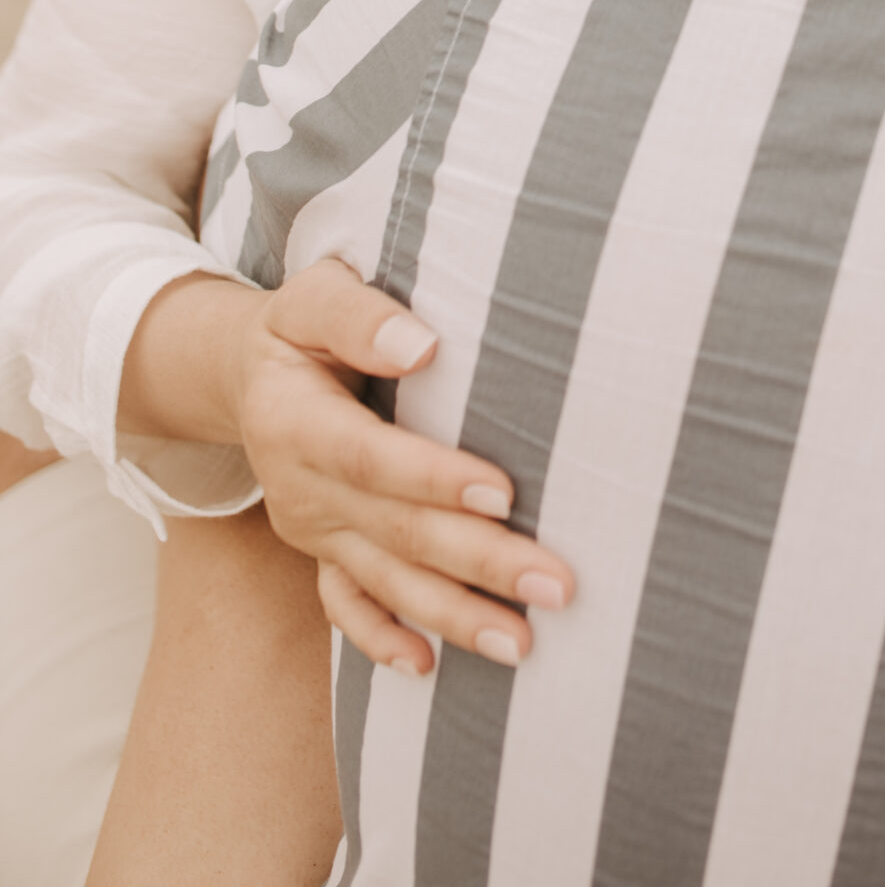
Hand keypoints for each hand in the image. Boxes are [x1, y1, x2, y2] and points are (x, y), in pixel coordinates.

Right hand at [236, 259, 574, 676]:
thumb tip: (421, 345)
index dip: (435, 480)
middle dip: (479, 562)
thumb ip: (358, 317)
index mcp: (295, 423)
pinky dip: (382, 640)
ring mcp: (311, 532)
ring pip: (385, 582)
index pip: (373, 459)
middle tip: (555, 585)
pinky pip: (346, 608)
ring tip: (523, 642)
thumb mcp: (312, 299)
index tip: (505, 494)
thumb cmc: (299, 326)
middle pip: (397, 534)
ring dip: (454, 616)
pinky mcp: (320, 554)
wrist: (248, 376)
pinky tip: (428, 667)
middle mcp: (300, 490)